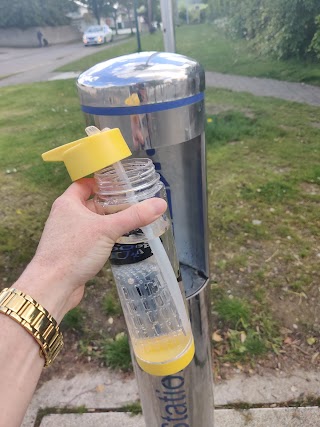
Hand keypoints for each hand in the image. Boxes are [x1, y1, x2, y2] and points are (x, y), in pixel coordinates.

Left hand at [13, 178, 166, 321]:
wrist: (53, 286)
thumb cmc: (73, 252)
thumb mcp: (107, 230)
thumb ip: (134, 216)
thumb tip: (159, 204)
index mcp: (68, 203)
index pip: (84, 184)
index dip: (100, 181)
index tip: (119, 182)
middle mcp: (66, 216)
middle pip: (91, 203)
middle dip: (110, 203)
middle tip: (132, 201)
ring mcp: (68, 235)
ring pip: (92, 222)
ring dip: (108, 222)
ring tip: (130, 220)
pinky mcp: (73, 251)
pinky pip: (91, 238)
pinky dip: (104, 237)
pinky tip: (118, 241)